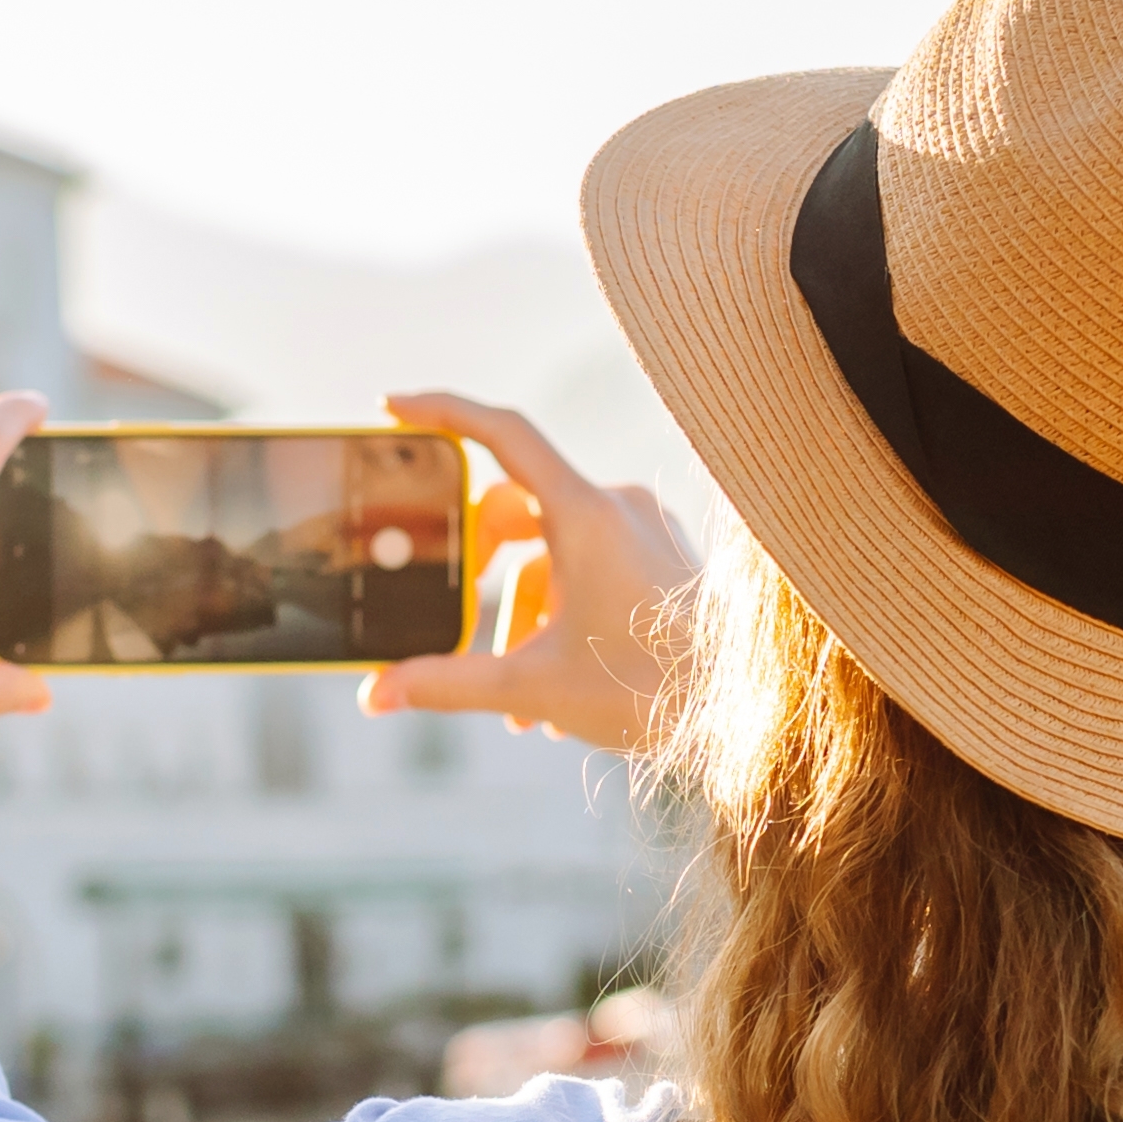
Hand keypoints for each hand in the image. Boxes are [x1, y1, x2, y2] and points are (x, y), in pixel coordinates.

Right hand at [364, 391, 697, 759]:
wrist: (748, 714)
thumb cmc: (653, 692)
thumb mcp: (536, 687)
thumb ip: (448, 684)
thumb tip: (374, 696)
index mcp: (585, 516)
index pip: (502, 435)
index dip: (443, 412)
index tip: (394, 407)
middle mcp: (617, 508)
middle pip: (516, 513)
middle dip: (482, 577)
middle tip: (462, 634)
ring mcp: (644, 530)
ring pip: (553, 553)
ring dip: (524, 617)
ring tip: (522, 703)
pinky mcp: (662, 557)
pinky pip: (591, 567)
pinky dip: (561, 614)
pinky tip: (560, 690)